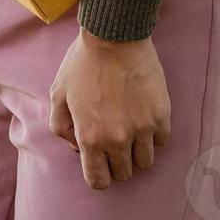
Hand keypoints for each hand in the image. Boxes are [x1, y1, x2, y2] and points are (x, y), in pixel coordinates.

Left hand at [49, 27, 171, 189]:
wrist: (113, 40)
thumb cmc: (81, 65)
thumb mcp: (58, 94)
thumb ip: (61, 126)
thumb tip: (76, 147)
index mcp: (90, 137)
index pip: (98, 180)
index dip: (98, 177)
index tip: (98, 167)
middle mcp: (118, 139)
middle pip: (124, 173)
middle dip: (115, 165)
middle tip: (110, 146)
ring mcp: (143, 129)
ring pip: (145, 162)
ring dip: (135, 154)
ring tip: (127, 134)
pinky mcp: (161, 117)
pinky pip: (160, 142)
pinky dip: (152, 138)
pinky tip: (141, 121)